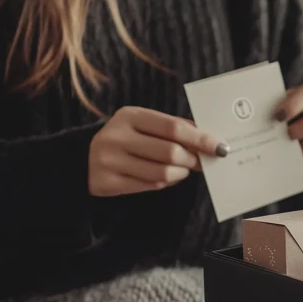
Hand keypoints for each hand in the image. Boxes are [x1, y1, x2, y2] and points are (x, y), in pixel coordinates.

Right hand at [88, 106, 228, 196]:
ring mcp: (110, 160)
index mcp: (130, 116)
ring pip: (163, 173)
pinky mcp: (108, 182)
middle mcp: (117, 136)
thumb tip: (208, 136)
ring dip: (181, 173)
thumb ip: (173, 127)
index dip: (201, 139)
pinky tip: (168, 176)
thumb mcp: (144, 124)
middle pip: (171, 152)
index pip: (173, 128)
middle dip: (193, 159)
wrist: (82, 159)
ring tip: (183, 169)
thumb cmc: (126, 139)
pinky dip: (167, 181)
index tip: (220, 147)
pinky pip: (151, 185)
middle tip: (201, 162)